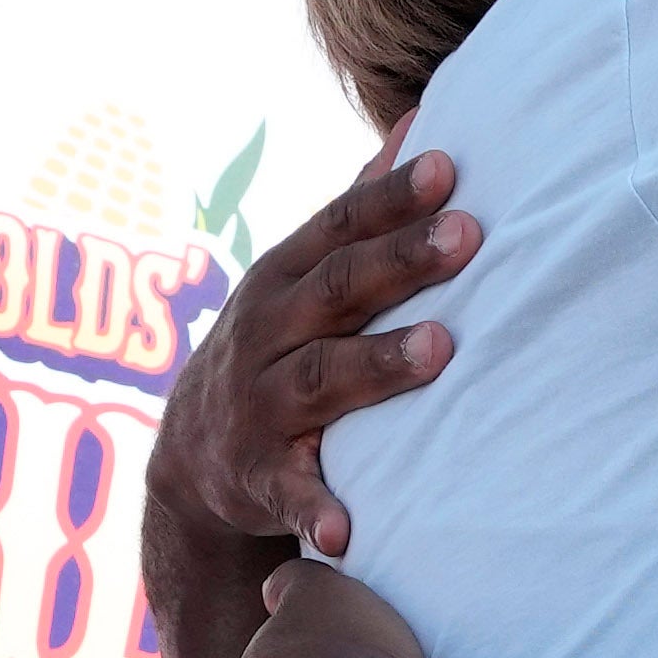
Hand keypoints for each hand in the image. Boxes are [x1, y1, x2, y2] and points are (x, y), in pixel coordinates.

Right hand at [167, 147, 472, 568]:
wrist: (191, 453)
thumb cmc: (278, 343)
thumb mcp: (302, 273)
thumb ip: (360, 208)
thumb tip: (418, 125)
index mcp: (286, 276)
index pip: (341, 227)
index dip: (391, 196)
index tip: (449, 168)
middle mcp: (268, 331)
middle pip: (339, 290)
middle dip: (402, 262)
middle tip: (467, 238)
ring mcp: (261, 404)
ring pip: (324, 378)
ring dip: (380, 364)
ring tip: (441, 350)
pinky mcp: (259, 476)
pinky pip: (290, 493)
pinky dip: (317, 512)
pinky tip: (348, 532)